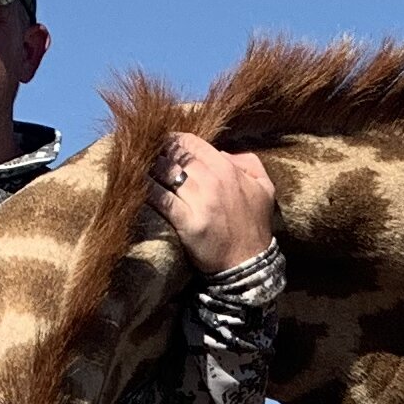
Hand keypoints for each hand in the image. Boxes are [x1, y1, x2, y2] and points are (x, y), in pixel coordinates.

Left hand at [152, 131, 275, 272]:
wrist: (249, 264)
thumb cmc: (254, 225)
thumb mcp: (265, 188)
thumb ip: (249, 163)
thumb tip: (221, 152)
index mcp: (227, 169)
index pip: (192, 143)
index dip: (174, 140)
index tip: (164, 144)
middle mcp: (212, 181)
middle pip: (174, 155)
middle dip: (159, 153)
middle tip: (147, 156)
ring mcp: (199, 201)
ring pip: (164, 173)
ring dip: (149, 169)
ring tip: (140, 169)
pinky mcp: (186, 221)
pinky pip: (159, 198)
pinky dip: (147, 190)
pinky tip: (138, 188)